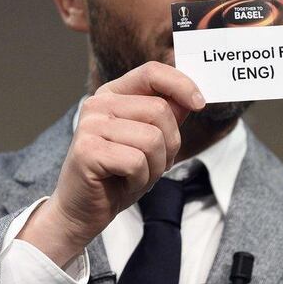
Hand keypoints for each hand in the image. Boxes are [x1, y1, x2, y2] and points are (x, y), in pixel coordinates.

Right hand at [17, 61, 205, 266]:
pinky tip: (122, 183)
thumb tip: (193, 95)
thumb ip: (168, 115)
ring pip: (152, 138)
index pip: (152, 72)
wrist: (82, 211)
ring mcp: (90, 125)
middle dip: (169, 144)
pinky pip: (136, 162)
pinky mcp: (87, 151)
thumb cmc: (118, 175)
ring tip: (136, 175)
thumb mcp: (151, 141)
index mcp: (113, 94)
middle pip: (160, 110)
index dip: (181, 84)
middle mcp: (98, 104)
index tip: (200, 103)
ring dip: (155, 166)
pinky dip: (139, 179)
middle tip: (153, 164)